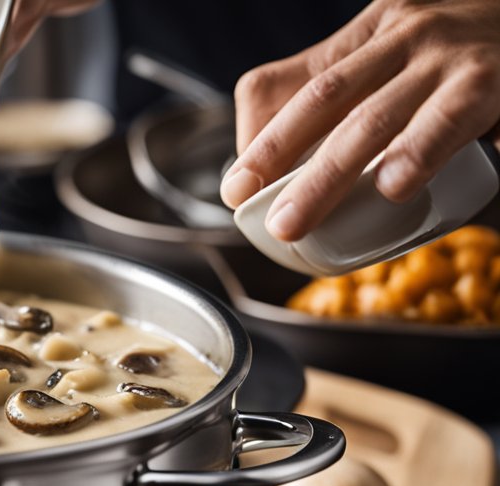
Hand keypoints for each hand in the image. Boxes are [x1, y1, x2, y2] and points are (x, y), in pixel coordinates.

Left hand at [221, 0, 499, 242]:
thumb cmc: (475, 55)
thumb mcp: (407, 59)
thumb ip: (361, 103)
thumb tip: (303, 182)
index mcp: (367, 36)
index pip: (289, 81)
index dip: (257, 137)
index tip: (237, 187)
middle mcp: (400, 37)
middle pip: (320, 101)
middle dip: (275, 159)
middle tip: (250, 210)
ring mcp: (443, 56)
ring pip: (368, 120)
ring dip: (325, 177)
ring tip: (295, 222)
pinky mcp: (487, 81)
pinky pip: (444, 121)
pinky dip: (414, 153)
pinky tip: (392, 187)